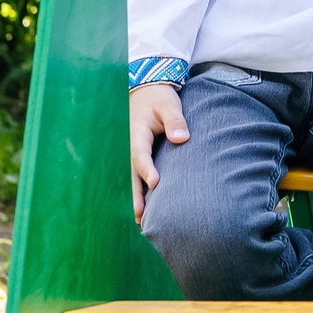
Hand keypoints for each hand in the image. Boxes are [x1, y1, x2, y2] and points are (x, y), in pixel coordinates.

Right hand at [130, 83, 187, 218]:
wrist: (147, 91)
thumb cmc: (159, 99)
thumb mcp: (169, 105)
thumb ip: (175, 120)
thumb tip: (181, 138)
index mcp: (137, 133)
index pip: (140, 154)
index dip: (146, 169)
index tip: (155, 183)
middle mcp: (131, 146)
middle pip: (132, 174)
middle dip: (135, 195)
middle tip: (140, 216)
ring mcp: (133, 152)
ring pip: (132, 178)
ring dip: (135, 198)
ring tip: (140, 221)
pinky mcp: (138, 155)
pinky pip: (137, 175)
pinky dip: (139, 191)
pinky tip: (145, 209)